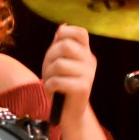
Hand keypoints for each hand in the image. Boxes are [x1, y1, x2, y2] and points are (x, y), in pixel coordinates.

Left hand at [42, 24, 106, 139]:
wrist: (69, 111)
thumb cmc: (61, 84)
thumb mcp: (58, 60)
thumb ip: (60, 44)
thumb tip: (62, 27)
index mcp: (85, 52)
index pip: (80, 32)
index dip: (65, 33)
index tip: (56, 45)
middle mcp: (90, 61)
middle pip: (66, 46)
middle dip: (50, 56)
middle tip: (49, 68)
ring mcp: (89, 74)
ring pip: (60, 64)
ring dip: (48, 73)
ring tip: (51, 80)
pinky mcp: (83, 88)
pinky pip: (59, 80)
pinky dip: (50, 85)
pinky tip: (52, 90)